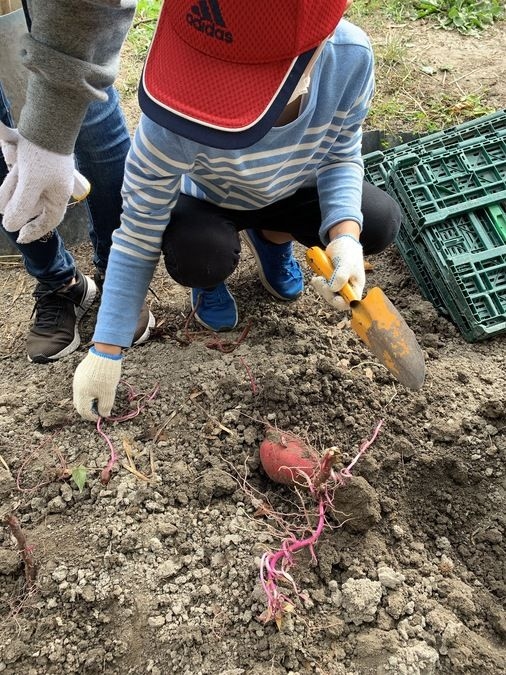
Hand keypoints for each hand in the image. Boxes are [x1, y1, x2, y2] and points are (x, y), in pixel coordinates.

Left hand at [0, 122, 88, 243]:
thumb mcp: (30, 183)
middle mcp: (54, 186)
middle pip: (32, 205)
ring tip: (3, 193)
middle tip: (3, 209)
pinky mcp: (36, 161)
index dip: (35, 231)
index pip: (49, 221)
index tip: (20, 237)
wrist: (47, 120)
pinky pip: (22, 177)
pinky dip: (14, 180)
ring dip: (11, 191)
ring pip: (24, 190)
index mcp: (59, 195)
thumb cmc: (43, 154)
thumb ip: (21, 206)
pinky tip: (11, 174)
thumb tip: (9, 227)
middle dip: (16, 205)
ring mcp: (45, 174)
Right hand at [73, 348, 121, 420]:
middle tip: (100, 410)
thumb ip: (105, 406)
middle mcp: (76, 388)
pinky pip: (82, 386)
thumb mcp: (108, 393)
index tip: (101, 417)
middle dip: (89, 410)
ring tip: (100, 399)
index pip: (84, 412)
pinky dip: (88, 392)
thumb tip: (104, 415)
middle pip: (79, 404)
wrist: (104, 353)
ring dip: (89, 400)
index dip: (93, 417)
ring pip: (80, 395)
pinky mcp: (80, 373)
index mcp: (82, 395)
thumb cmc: (106, 375)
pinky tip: (98, 389)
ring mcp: (77, 379)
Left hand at [310, 234, 364, 310]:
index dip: (343, 303)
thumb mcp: (345, 263)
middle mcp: (348, 288)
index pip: (352, 301)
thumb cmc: (347, 252)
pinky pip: (324, 288)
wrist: (341, 242)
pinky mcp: (331, 282)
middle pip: (338, 300)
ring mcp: (339, 285)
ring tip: (317, 279)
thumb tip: (333, 289)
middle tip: (321, 282)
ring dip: (321, 288)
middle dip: (328, 293)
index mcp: (356, 286)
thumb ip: (341, 276)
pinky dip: (319, 284)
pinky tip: (315, 278)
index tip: (335, 298)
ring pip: (329, 294)